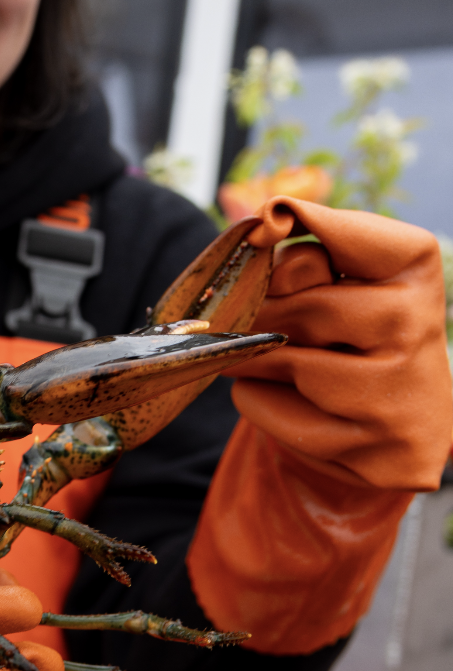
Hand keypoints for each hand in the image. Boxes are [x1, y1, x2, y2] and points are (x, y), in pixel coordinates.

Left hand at [187, 197, 451, 653]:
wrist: (403, 423)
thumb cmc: (359, 334)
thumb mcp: (349, 281)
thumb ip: (306, 254)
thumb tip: (258, 225)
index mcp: (415, 267)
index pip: (342, 232)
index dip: (296, 222)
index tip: (266, 225)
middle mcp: (418, 324)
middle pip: (300, 306)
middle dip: (262, 313)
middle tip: (253, 319)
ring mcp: (397, 391)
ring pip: (283, 360)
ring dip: (254, 358)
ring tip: (265, 356)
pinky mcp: (371, 447)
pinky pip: (270, 408)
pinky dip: (258, 400)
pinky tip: (288, 398)